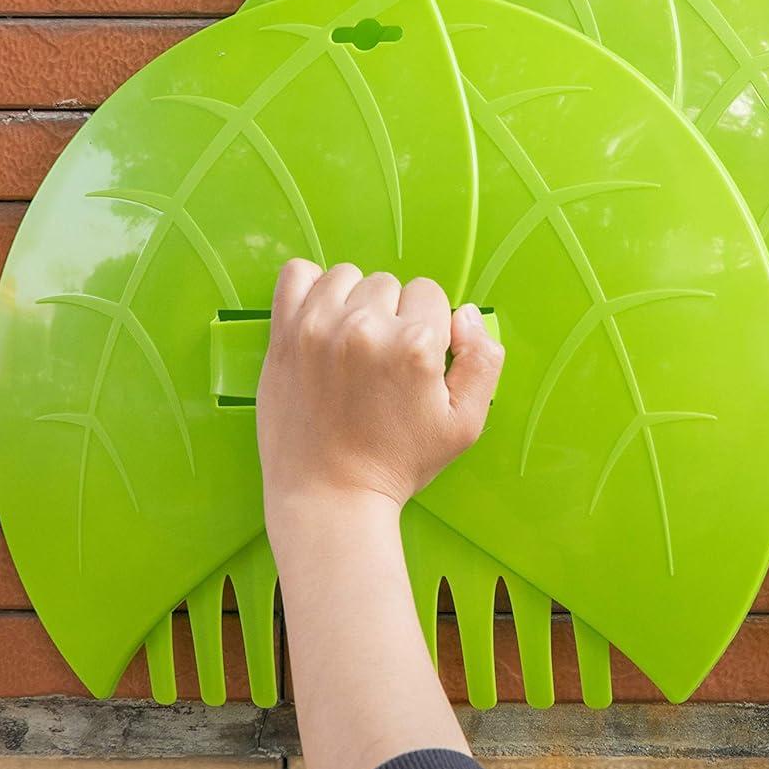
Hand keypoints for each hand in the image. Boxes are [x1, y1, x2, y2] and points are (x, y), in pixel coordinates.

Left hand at [256, 260, 503, 521]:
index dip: (429, 328)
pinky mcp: (284, 335)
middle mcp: (367, 327)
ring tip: (352, 345)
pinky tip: (322, 319)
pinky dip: (311, 288)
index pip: (432, 294)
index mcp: (415, 344)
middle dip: (393, 316)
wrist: (330, 495)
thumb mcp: (466, 423)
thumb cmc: (399, 462)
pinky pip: (297, 274)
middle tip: (382, 364)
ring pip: (349, 276)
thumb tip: (466, 316)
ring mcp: (319, 327)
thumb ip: (484, 361)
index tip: (414, 363)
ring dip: (354, 301)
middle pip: (390, 284)